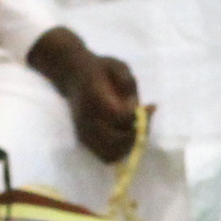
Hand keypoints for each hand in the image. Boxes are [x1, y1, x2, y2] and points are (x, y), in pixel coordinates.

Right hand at [28, 27, 142, 166]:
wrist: (72, 74)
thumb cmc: (99, 69)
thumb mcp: (117, 65)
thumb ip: (128, 83)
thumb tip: (138, 107)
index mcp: (93, 96)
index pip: (119, 116)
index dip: (139, 117)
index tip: (149, 107)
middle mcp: (86, 118)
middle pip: (115, 141)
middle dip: (136, 134)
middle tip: (144, 122)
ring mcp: (83, 131)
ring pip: (110, 154)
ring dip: (129, 146)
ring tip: (136, 130)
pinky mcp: (83, 140)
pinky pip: (105, 155)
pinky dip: (120, 151)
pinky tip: (127, 136)